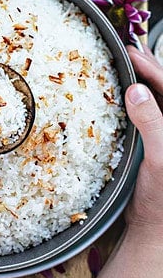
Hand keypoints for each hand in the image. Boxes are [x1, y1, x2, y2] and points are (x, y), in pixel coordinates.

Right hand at [93, 44, 162, 277]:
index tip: (132, 52)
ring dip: (139, 82)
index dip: (153, 68)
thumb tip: (136, 91)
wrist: (154, 227)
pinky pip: (141, 115)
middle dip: (147, 69)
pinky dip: (131, 101)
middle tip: (128, 50)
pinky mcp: (151, 143)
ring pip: (152, 101)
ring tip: (124, 64)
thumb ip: (152, 123)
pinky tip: (120, 93)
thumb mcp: (161, 158)